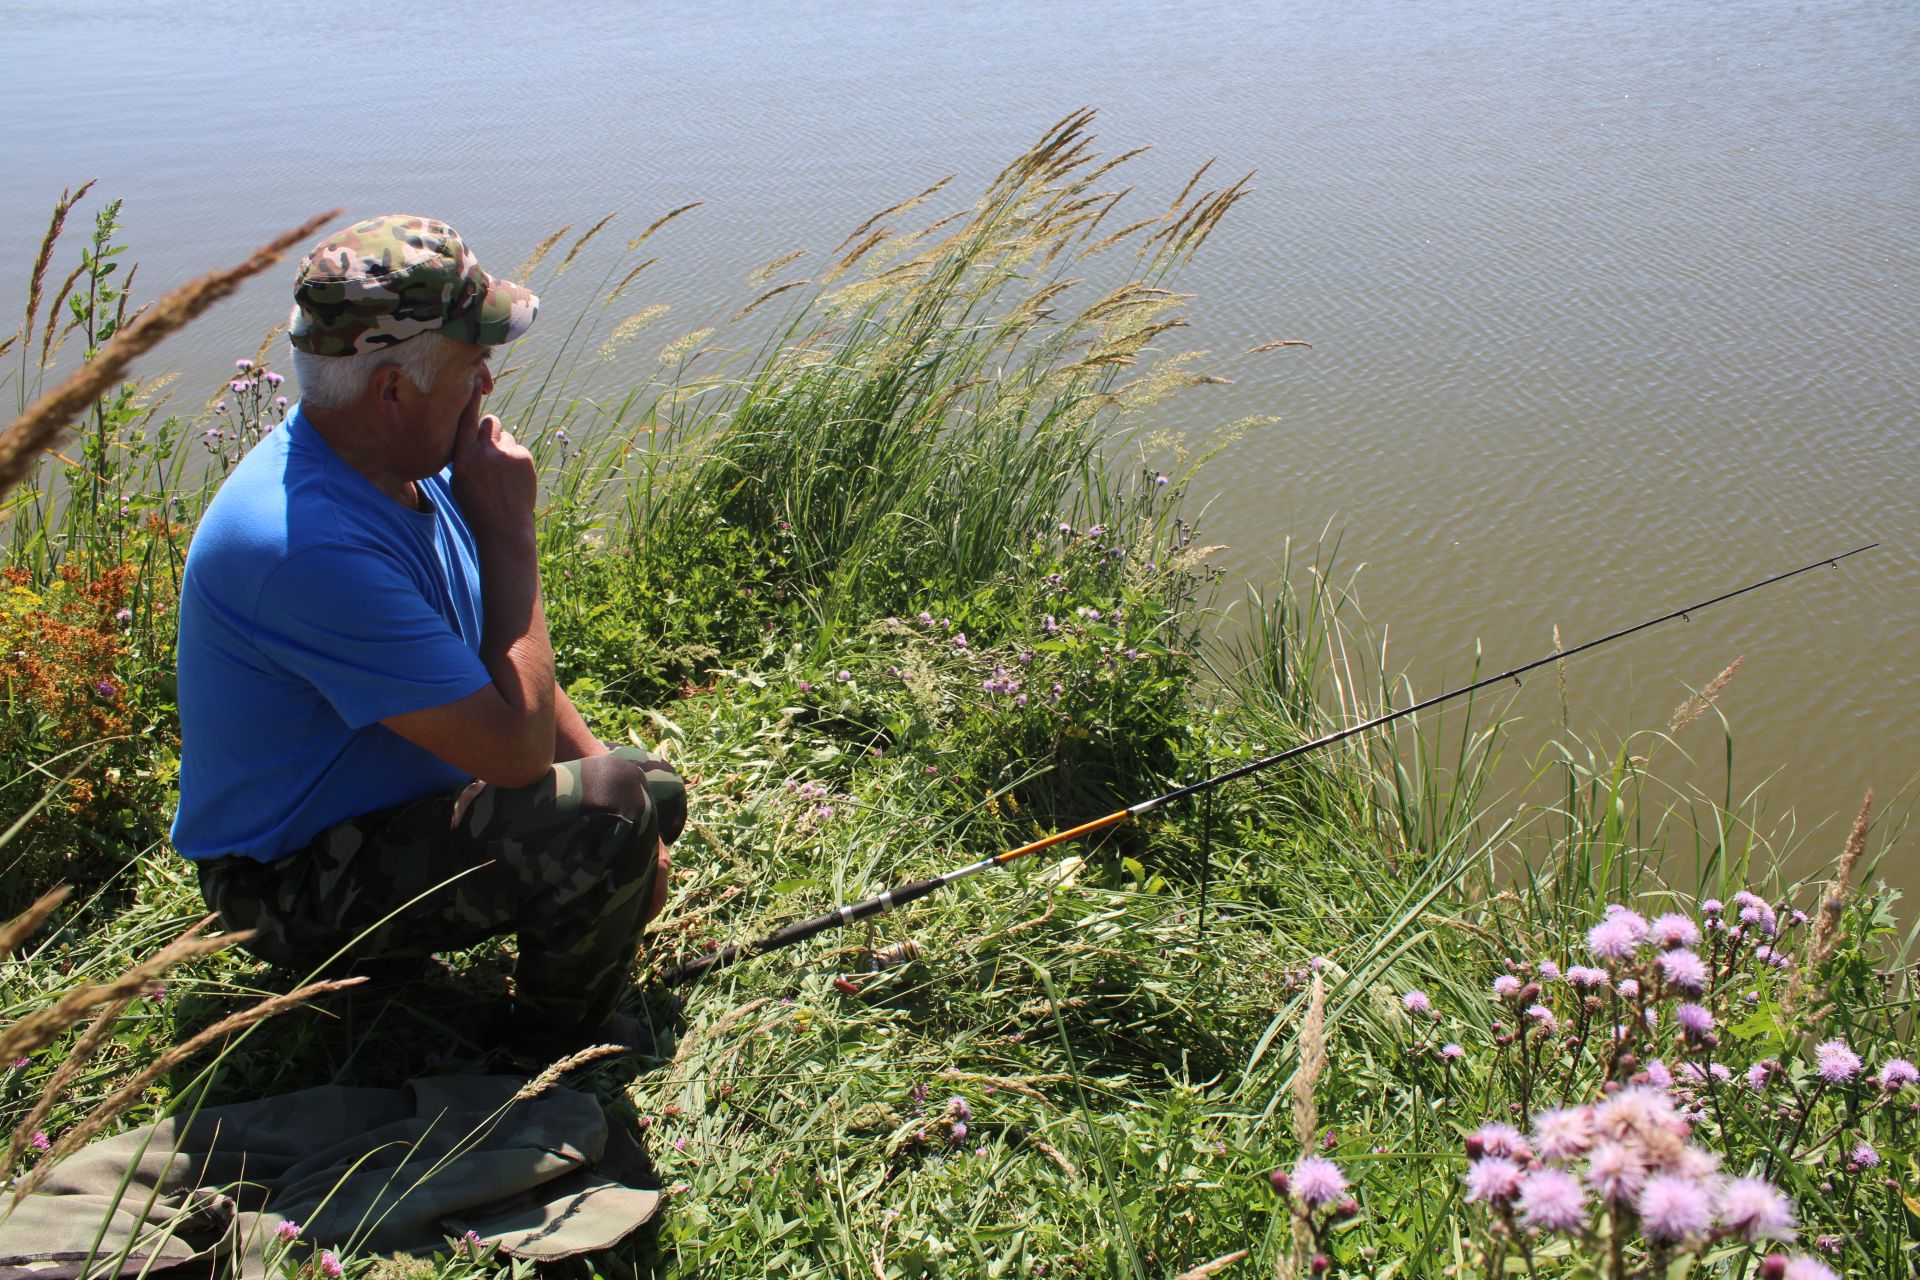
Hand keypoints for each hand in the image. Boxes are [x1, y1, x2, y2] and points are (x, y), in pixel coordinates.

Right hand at [449, 399, 536, 539]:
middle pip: (491, 421)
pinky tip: (514, 480)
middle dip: (492, 430)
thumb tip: (473, 434)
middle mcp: (484, 451)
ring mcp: (506, 453)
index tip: (474, 378)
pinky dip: (517, 460)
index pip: (466, 419)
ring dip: (505, 449)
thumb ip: (465, 455)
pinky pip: (519, 449)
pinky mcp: (524, 457)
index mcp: (463, 457)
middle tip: (492, 451)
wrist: (505, 528)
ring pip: (507, 437)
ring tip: (503, 476)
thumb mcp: (460, 481)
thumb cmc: (477, 506)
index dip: (470, 398)